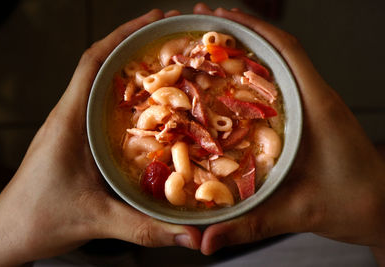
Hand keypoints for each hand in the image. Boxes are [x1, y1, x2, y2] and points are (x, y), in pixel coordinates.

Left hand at [0, 9, 200, 265]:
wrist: (6, 235)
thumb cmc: (38, 220)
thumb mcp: (95, 220)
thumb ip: (143, 227)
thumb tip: (190, 236)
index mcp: (70, 121)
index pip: (94, 63)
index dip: (123, 36)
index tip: (153, 20)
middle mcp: (69, 117)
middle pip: (101, 67)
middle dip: (134, 45)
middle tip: (170, 37)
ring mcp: (70, 128)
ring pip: (101, 86)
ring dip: (129, 69)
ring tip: (164, 62)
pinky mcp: (75, 141)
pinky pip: (101, 107)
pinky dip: (124, 96)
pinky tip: (146, 105)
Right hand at [194, 3, 384, 259]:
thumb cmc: (355, 205)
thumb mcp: (298, 214)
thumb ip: (250, 225)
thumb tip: (205, 240)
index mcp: (318, 108)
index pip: (287, 52)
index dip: (254, 29)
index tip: (223, 17)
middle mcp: (318, 98)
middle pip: (281, 49)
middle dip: (245, 31)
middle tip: (209, 23)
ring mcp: (317, 104)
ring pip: (283, 62)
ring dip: (252, 47)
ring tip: (217, 42)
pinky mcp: (314, 114)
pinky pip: (285, 81)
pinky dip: (261, 70)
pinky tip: (238, 77)